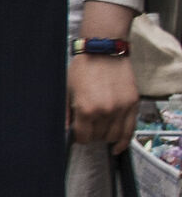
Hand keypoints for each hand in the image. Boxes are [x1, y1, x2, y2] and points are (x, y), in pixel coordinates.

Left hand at [68, 2, 140, 151]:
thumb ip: (66, 113)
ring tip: (102, 128)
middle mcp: (105, 111)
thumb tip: (65, 131)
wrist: (103, 50)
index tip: (79, 134)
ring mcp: (121, 108)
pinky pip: (130, 130)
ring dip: (107, 135)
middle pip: (99, 137)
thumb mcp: (67, 89)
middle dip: (93, 134)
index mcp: (86, 108)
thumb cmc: (83, 67)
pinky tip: (118, 146)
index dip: (80, 137)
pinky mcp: (133, 103)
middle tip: (90, 126)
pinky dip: (124, 141)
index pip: (83, 137)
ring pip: (114, 136)